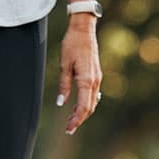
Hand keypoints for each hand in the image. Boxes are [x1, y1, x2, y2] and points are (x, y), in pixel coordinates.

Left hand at [56, 16, 101, 133]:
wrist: (84, 29)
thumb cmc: (72, 44)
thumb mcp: (64, 65)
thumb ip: (64, 85)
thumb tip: (61, 103)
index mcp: (86, 81)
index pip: (83, 107)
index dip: (76, 120)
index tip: (68, 129)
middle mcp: (95, 82)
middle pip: (89, 108)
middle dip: (79, 119)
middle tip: (68, 129)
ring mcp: (97, 79)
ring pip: (92, 102)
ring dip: (83, 113)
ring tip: (72, 120)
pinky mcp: (96, 75)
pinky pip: (93, 95)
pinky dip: (86, 104)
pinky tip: (79, 106)